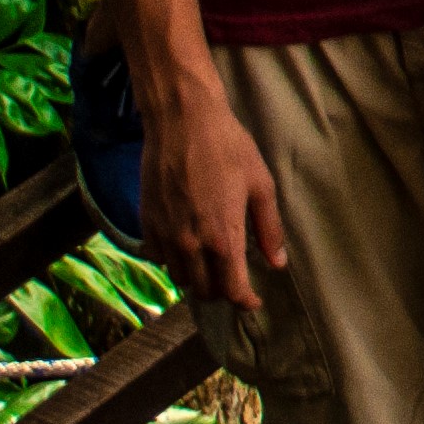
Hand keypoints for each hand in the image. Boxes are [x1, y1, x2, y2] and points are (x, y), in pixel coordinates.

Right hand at [142, 81, 287, 312]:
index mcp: (223, 237)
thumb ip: (268, 228)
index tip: (253, 302)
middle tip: (234, 278)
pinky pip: (159, 257)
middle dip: (222, 291)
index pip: (232, 289)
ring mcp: (165, 235)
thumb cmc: (228, 148)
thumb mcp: (260, 184)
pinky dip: (174, 260)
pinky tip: (186, 244)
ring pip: (180, 278)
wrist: (182, 121)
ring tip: (211, 261)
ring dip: (197, 278)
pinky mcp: (146, 222)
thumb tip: (277, 263)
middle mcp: (190, 244)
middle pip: (204, 291)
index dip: (245, 302)